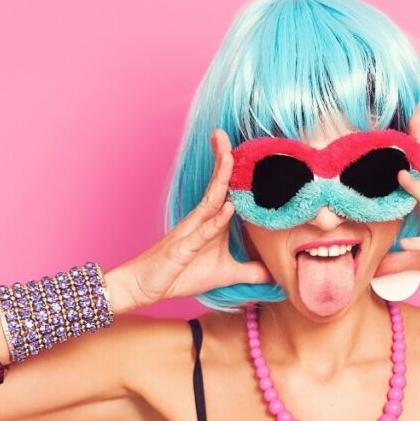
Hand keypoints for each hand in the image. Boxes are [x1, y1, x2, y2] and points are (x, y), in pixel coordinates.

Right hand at [107, 129, 272, 311]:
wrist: (144, 286)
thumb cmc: (182, 275)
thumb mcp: (224, 275)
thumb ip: (250, 272)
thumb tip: (275, 273)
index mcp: (210, 222)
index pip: (226, 191)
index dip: (235, 171)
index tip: (249, 149)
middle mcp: (200, 221)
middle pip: (216, 185)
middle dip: (223, 159)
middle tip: (226, 134)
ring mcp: (190, 232)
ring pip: (209, 201)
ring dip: (220, 178)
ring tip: (230, 155)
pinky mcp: (183, 249)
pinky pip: (201, 233)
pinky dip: (215, 221)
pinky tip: (228, 208)